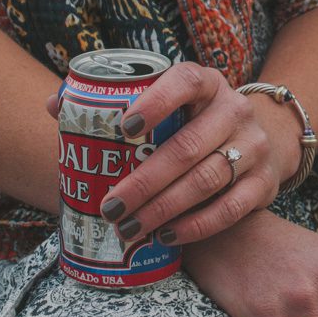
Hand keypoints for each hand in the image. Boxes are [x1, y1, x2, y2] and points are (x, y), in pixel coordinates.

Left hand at [49, 63, 301, 247]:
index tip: (122, 129)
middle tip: (110, 206)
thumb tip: (54, 104)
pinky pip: (229, 209)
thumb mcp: (167, 103)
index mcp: (206, 83)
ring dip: (162, 209)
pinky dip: (195, 226)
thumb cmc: (192, 123)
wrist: (259, 141)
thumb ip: (113, 102)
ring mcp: (254, 146)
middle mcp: (234, 109)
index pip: (184, 82)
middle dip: (144, 181)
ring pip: (205, 181)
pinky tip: (166, 235)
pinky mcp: (264, 183)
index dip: (154, 102)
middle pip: (186, 147)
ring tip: (129, 227)